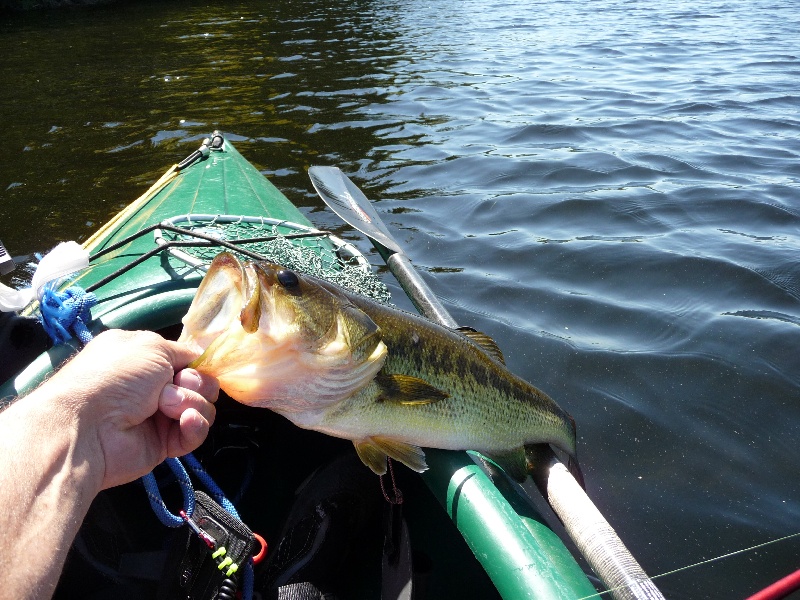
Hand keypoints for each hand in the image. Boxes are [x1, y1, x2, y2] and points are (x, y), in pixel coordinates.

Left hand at [43, 329, 217, 490]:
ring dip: (191, 403)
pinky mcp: (165, 443)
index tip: (195, 365)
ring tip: (166, 407)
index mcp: (144, 359)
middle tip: (173, 386)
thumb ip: (183, 350)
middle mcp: (153, 387)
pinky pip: (195, 433)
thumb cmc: (115, 376)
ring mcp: (160, 416)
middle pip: (200, 384)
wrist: (87, 425)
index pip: (186, 360)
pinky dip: (194, 426)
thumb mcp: (151, 345)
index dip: (196, 363)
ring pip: (202, 407)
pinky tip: (185, 421)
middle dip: (195, 383)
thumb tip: (198, 358)